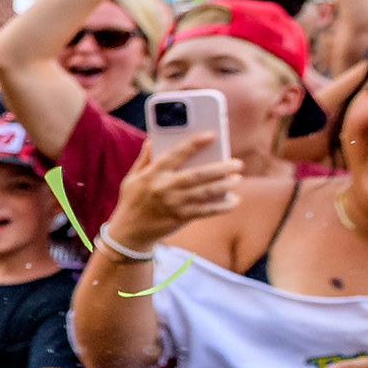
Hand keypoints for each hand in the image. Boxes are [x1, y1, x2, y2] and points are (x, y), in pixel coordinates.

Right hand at [101, 135, 240, 251]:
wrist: (129, 232)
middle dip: (221, 168)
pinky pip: (207, 211)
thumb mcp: (132, 178)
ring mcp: (174, 204)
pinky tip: (234, 201)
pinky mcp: (182, 217)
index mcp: (152, 174)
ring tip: (238, 179)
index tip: (211, 135)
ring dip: (225, 185)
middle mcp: (164, 188)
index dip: (194, 144)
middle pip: (198, 175)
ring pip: (206, 192)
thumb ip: (145, 159)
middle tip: (237, 163)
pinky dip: (223, 206)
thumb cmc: (132, 201)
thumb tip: (152, 140)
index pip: (175, 154)